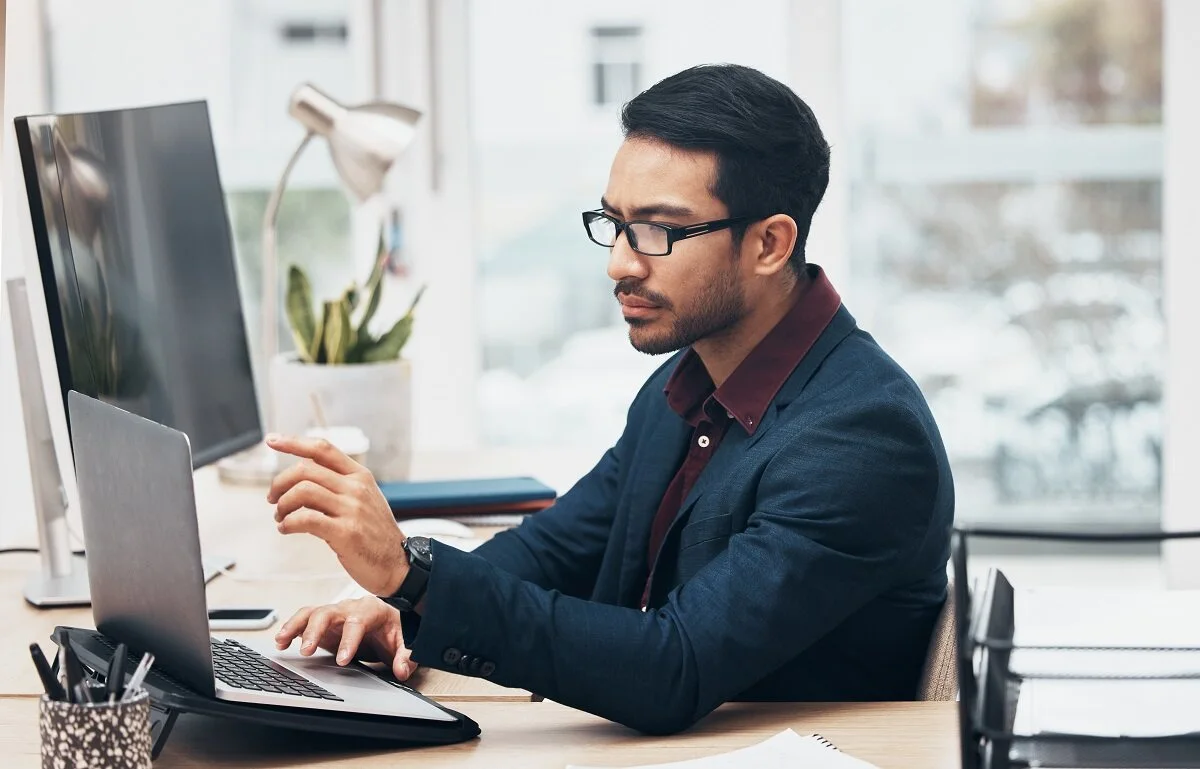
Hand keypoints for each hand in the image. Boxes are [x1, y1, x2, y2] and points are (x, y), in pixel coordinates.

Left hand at [266, 433, 408, 595]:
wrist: (397, 564)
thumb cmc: (376, 535)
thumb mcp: (364, 499)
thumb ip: (339, 484)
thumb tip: (303, 474)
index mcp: (360, 476)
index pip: (323, 449)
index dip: (294, 442)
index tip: (273, 440)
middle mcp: (356, 488)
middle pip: (305, 470)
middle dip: (279, 483)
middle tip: (273, 498)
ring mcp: (352, 509)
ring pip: (302, 492)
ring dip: (282, 505)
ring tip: (281, 517)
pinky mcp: (345, 532)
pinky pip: (305, 520)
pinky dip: (288, 524)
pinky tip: (286, 529)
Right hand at [274, 597, 417, 680]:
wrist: (389, 620)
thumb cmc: (395, 630)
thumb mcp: (405, 642)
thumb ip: (405, 656)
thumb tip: (401, 670)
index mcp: (371, 610)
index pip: (357, 622)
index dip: (348, 640)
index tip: (342, 660)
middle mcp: (350, 608)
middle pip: (328, 612)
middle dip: (315, 631)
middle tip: (306, 651)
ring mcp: (335, 613)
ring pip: (312, 612)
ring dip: (296, 626)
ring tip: (281, 641)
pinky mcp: (324, 622)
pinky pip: (305, 620)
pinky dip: (292, 629)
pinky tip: (281, 642)